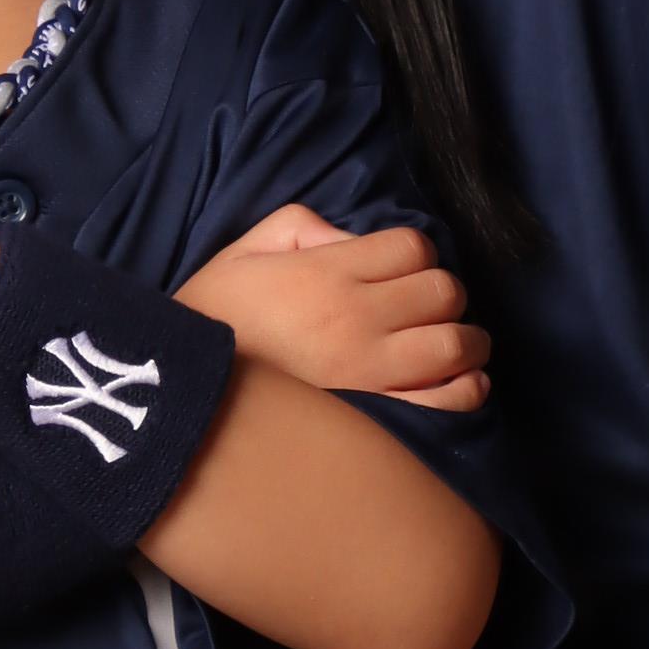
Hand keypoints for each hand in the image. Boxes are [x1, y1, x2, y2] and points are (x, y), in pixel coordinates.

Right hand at [177, 202, 489, 411]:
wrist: (184, 398)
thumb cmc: (215, 322)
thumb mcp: (243, 253)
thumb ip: (299, 226)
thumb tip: (350, 238)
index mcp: (326, 274)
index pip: (414, 248)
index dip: (415, 256)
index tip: (400, 273)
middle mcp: (356, 320)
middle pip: (444, 292)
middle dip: (441, 295)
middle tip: (424, 309)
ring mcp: (370, 375)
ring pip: (456, 344)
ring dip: (464, 340)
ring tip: (450, 345)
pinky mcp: (377, 422)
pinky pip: (449, 403)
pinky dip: (465, 390)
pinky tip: (453, 385)